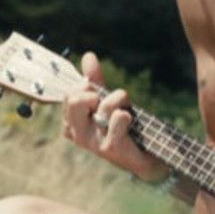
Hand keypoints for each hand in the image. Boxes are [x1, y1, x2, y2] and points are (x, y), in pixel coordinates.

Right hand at [62, 52, 165, 180]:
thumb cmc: (122, 128)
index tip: (99, 91)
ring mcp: (93, 143)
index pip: (69, 94)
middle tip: (109, 99)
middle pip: (74, 99)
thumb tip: (89, 56)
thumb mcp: (106, 101)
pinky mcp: (110, 147)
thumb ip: (95, 80)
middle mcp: (77, 135)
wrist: (145, 158)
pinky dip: (127, 114)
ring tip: (126, 110)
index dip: (87, 85)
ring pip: (101, 105)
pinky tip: (130, 122)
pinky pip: (117, 117)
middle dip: (95, 90)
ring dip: (119, 99)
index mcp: (71, 124)